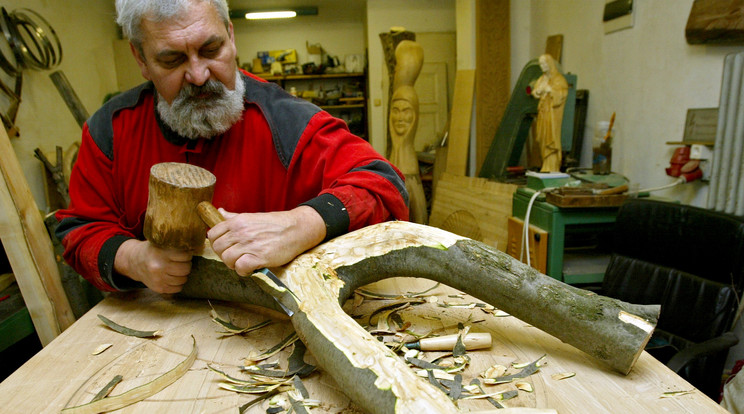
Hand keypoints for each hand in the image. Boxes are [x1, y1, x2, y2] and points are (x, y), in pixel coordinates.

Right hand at [114, 239, 192, 292]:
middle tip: (182, 262)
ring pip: (183, 279)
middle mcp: (159, 267)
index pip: (185, 256)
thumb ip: (175, 244)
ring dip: (183, 275)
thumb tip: (196, 246)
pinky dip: (178, 283)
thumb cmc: (151, 251)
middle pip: (186, 269)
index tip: (185, 254)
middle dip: (186, 265)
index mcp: (161, 254)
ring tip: (177, 270)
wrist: (134, 262)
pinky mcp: (158, 288)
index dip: (187, 255)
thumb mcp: (160, 242)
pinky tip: (173, 277)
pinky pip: (177, 288)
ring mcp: (158, 279)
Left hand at [207, 206, 325, 275]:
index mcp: (238, 221)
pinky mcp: (260, 257)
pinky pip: (241, 268)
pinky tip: (251, 268)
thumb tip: (219, 211)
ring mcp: (250, 244)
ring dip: (234, 264)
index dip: (217, 243)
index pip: (212, 234)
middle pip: (218, 248)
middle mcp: (241, 232)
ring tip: (244, 262)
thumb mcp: (252, 216)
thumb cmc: (276, 224)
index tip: (226, 247)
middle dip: (224, 255)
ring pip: (227, 259)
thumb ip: (234, 217)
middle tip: (236, 256)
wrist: (297, 229)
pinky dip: (244, 271)